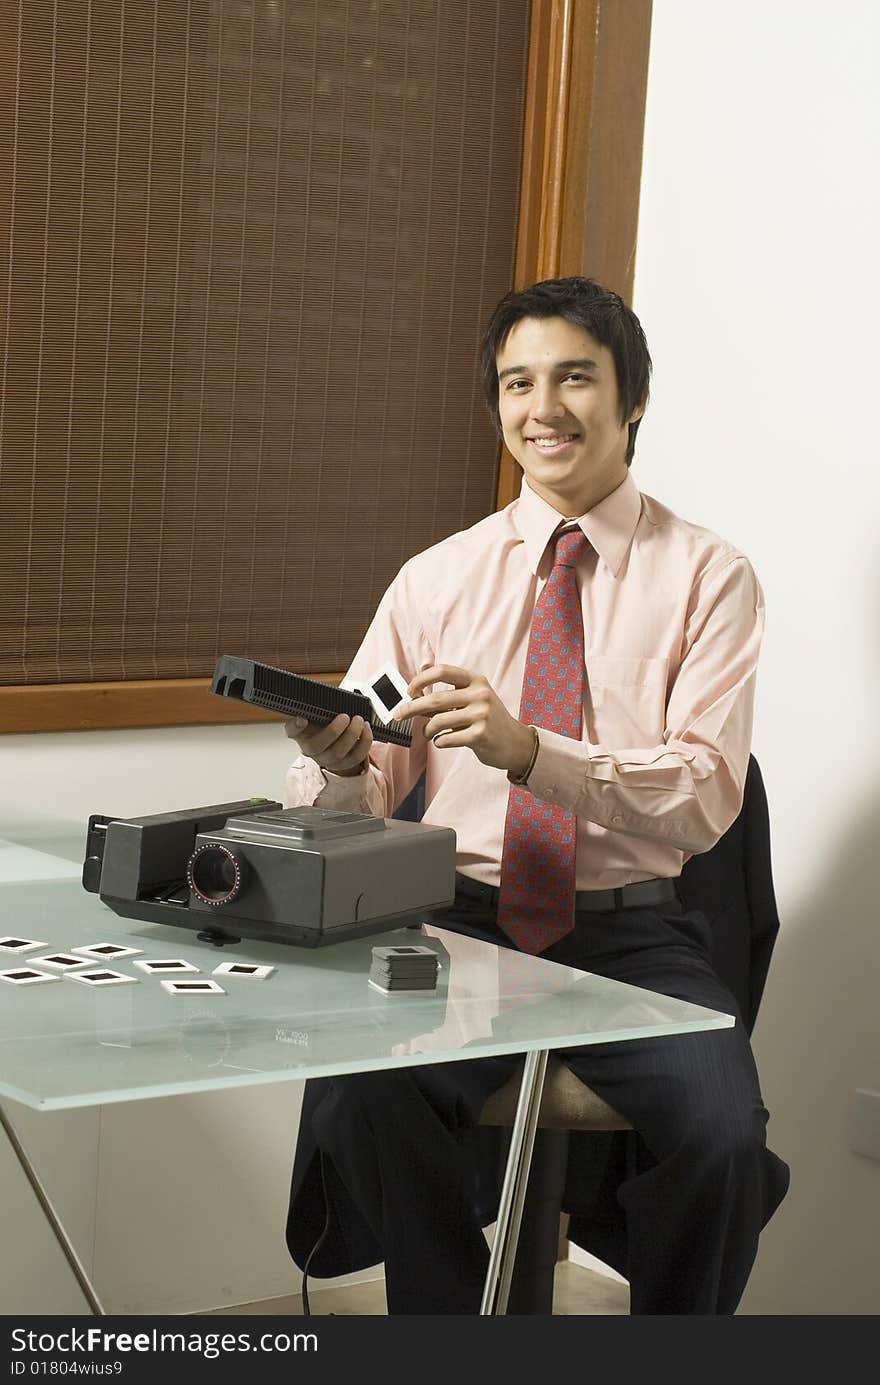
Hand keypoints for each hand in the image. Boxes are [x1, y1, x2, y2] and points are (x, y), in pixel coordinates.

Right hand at [284, 713, 372, 777]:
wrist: (336, 739)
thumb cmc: (326, 722)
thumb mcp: (321, 712)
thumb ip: (321, 705)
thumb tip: (330, 693)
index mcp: (301, 733)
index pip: (291, 730)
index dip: (295, 726)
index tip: (302, 718)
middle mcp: (310, 748)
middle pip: (316, 746)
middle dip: (333, 731)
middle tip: (345, 717)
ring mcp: (326, 759)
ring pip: (337, 754)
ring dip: (351, 736)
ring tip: (359, 720)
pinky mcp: (343, 764)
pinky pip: (355, 758)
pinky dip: (363, 743)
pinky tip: (366, 729)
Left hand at [393, 664, 534, 775]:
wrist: (515, 743)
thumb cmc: (488, 719)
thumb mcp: (473, 696)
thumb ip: (448, 686)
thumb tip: (423, 667)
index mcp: (476, 681)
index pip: (442, 671)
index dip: (421, 680)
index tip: (409, 691)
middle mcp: (480, 694)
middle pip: (435, 699)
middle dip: (412, 707)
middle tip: (399, 714)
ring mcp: (482, 715)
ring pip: (438, 721)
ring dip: (426, 730)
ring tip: (428, 733)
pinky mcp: (480, 735)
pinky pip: (447, 739)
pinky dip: (438, 742)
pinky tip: (442, 741)